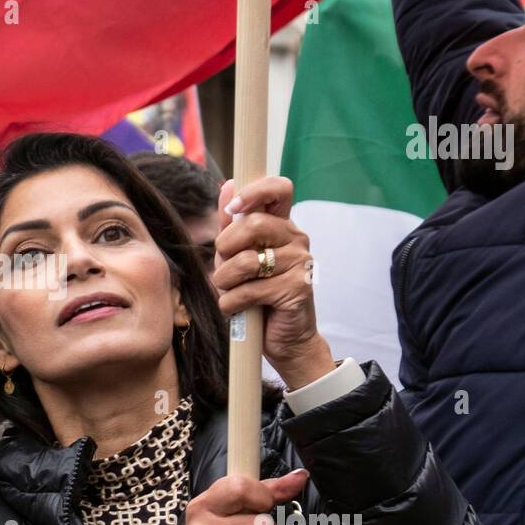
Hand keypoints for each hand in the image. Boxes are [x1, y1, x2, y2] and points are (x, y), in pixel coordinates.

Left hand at [214, 175, 334, 389]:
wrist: (285, 340)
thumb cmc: (257, 295)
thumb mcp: (238, 257)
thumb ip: (232, 224)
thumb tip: (227, 185)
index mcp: (283, 226)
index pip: (279, 188)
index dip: (254, 191)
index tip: (233, 208)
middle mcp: (296, 239)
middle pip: (252, 224)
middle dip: (225, 249)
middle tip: (224, 269)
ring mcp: (300, 262)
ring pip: (246, 261)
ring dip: (224, 281)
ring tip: (228, 292)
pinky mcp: (297, 288)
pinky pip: (249, 290)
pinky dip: (231, 303)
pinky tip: (235, 309)